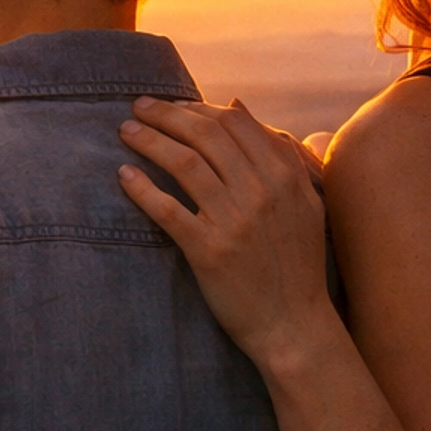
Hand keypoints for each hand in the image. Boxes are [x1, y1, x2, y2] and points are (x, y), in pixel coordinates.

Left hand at [117, 97, 335, 370]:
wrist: (294, 326)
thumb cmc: (297, 264)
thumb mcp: (305, 202)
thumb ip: (279, 152)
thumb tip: (240, 104)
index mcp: (284, 176)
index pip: (233, 122)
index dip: (198, 107)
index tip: (174, 106)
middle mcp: (261, 192)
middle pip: (204, 135)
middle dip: (166, 114)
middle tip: (139, 106)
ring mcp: (234, 221)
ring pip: (183, 164)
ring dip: (149, 141)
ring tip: (126, 131)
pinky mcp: (209, 251)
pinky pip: (168, 210)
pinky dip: (142, 189)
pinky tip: (124, 176)